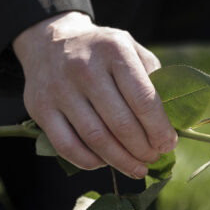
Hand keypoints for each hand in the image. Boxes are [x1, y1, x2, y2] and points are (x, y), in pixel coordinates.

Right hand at [12, 12, 177, 177]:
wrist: (50, 41)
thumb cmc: (101, 52)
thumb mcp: (131, 49)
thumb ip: (152, 79)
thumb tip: (169, 124)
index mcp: (114, 50)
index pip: (143, 99)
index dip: (159, 129)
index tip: (168, 144)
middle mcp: (84, 67)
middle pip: (121, 123)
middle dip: (143, 148)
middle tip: (153, 158)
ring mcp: (59, 88)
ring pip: (95, 138)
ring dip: (120, 160)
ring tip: (136, 168)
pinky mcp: (40, 108)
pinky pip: (67, 146)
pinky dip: (89, 161)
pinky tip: (104, 163)